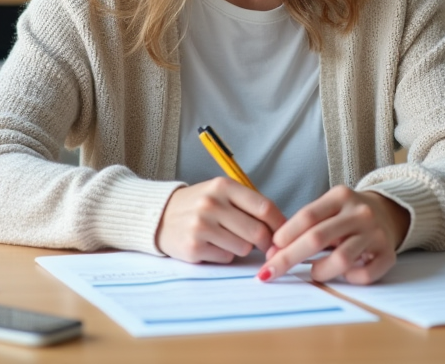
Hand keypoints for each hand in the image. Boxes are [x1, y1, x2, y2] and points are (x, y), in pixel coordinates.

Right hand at [156, 178, 286, 263]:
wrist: (159, 216)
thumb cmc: (198, 205)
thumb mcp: (220, 193)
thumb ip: (248, 205)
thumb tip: (281, 230)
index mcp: (222, 186)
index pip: (264, 207)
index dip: (280, 224)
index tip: (285, 234)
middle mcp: (211, 204)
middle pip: (257, 232)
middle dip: (265, 243)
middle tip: (264, 245)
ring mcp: (201, 226)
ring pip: (243, 248)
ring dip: (241, 248)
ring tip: (226, 238)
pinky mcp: (193, 247)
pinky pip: (226, 258)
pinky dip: (225, 255)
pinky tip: (212, 245)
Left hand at [259, 186, 409, 284]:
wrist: (389, 212)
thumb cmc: (348, 215)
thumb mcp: (329, 209)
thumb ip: (304, 226)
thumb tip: (274, 254)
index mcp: (341, 196)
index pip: (308, 216)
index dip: (286, 235)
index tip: (270, 251)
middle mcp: (360, 212)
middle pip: (318, 238)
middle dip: (289, 257)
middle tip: (270, 273)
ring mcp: (376, 233)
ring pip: (342, 259)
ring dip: (320, 271)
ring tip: (313, 273)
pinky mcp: (388, 254)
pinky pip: (364, 275)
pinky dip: (349, 278)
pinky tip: (343, 274)